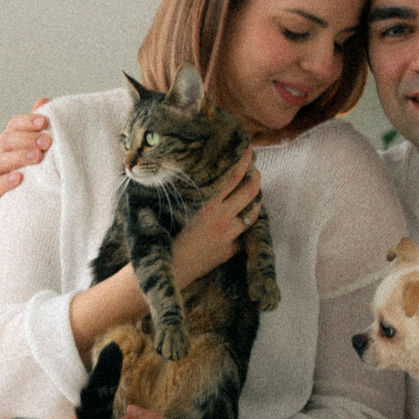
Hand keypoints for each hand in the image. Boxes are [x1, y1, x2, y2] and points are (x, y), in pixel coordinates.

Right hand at [0, 100, 52, 211]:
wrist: (33, 208)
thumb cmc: (39, 175)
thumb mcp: (43, 150)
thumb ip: (42, 128)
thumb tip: (43, 101)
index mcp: (12, 142)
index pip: (13, 125)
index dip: (27, 121)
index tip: (44, 121)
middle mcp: (1, 155)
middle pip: (6, 140)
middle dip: (27, 139)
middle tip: (47, 141)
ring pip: (0, 161)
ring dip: (19, 157)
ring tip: (37, 157)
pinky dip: (6, 181)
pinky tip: (20, 178)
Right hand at [170, 149, 261, 285]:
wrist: (166, 268)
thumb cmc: (161, 235)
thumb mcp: (174, 207)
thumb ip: (187, 191)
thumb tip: (194, 174)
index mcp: (207, 204)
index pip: (233, 175)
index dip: (244, 160)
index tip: (249, 149)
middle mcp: (222, 217)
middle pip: (249, 191)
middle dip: (255, 177)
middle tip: (255, 169)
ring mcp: (228, 235)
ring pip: (253, 213)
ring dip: (256, 200)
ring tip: (253, 193)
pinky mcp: (229, 251)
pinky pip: (244, 236)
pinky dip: (245, 226)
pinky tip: (242, 221)